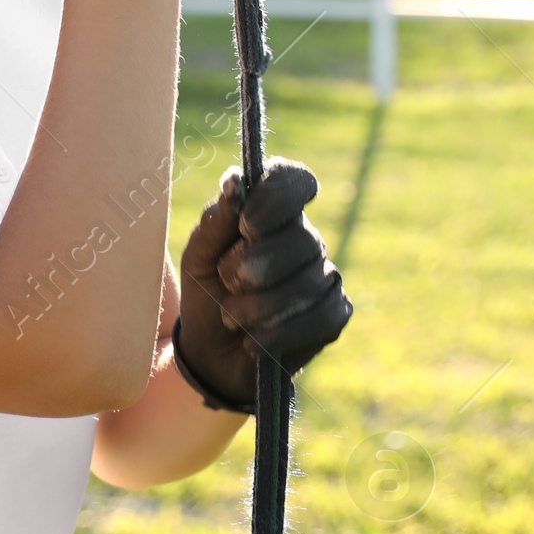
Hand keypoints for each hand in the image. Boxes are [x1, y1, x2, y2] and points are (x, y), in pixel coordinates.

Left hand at [173, 159, 352, 412]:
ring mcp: (325, 275)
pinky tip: (255, 342)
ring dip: (258, 308)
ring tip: (232, 317)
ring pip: (306, 283)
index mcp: (273, 212)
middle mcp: (305, 237)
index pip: (295, 180)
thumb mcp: (198, 255)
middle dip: (252, 267)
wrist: (212, 353)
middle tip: (226, 284)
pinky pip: (321, 318)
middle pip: (300, 237)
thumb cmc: (207, 291)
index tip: (246, 224)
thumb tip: (235, 180)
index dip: (276, 197)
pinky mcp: (335, 313)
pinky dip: (279, 335)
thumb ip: (216, 219)